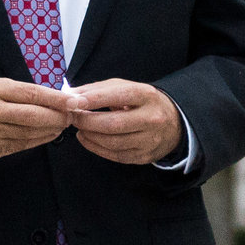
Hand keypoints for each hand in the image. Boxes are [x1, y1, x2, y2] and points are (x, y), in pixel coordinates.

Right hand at [0, 78, 74, 164]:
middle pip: (34, 116)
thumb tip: (53, 97)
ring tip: (63, 124)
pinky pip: (23, 145)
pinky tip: (49, 134)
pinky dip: (40, 140)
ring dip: (52, 129)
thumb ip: (18, 92)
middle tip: (73, 115)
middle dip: (59, 116)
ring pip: (31, 133)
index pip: (31, 94)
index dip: (56, 99)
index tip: (75, 101)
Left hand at [66, 79, 183, 165]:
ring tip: (79, 128)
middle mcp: (152, 118)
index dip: (94, 99)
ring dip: (90, 136)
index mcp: (147, 96)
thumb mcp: (126, 88)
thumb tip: (71, 94)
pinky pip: (115, 155)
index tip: (73, 100)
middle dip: (87, 121)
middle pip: (114, 124)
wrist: (173, 123)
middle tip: (73, 117)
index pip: (119, 96)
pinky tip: (86, 139)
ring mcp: (150, 140)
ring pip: (113, 142)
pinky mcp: (144, 156)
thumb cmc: (142, 102)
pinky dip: (95, 148)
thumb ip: (98, 89)